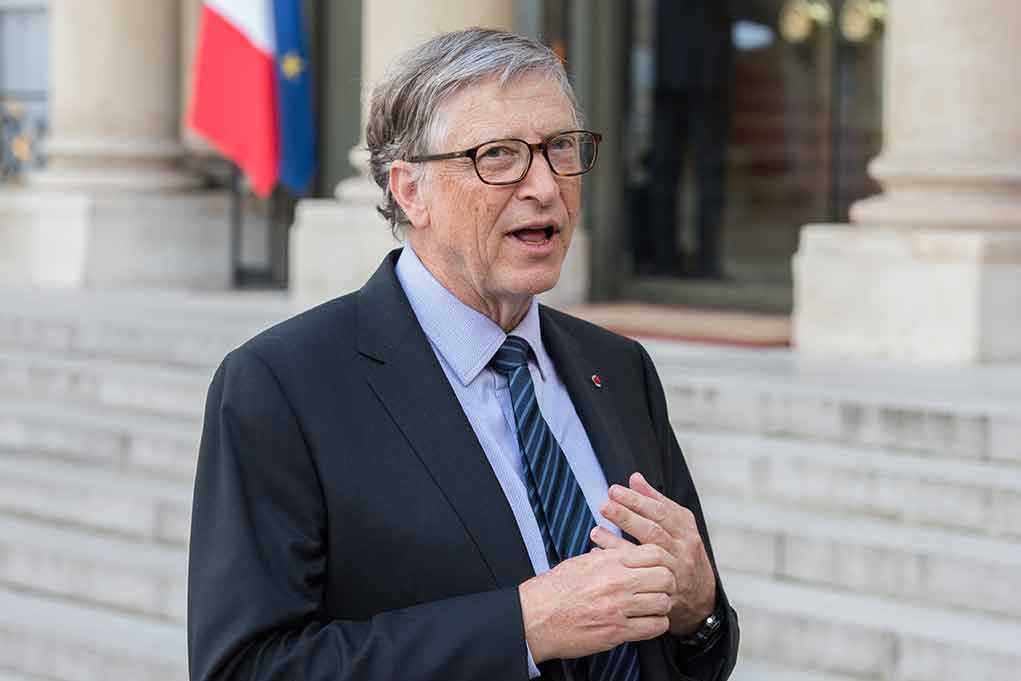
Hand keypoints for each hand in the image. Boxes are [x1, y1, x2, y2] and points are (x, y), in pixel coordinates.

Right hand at [518, 544, 674, 662]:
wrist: (536, 617)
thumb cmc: (554, 590)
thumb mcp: (580, 562)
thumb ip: (606, 556)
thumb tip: (622, 551)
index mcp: (608, 561)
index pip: (654, 553)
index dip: (662, 561)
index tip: (659, 568)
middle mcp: (617, 582)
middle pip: (664, 577)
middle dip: (667, 583)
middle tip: (661, 588)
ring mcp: (618, 608)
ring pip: (663, 603)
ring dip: (662, 605)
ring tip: (653, 606)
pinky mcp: (617, 631)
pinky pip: (654, 627)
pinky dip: (656, 625)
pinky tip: (648, 622)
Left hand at [592, 472, 715, 635]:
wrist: (701, 597)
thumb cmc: (683, 553)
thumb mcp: (678, 525)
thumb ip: (656, 502)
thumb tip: (635, 478)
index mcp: (685, 530)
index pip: (660, 511)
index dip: (637, 500)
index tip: (614, 490)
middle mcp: (682, 549)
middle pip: (653, 531)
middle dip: (627, 517)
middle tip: (604, 506)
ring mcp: (673, 571)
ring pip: (645, 555)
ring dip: (618, 542)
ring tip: (596, 531)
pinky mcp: (663, 591)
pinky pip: (638, 577)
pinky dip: (618, 565)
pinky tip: (599, 555)